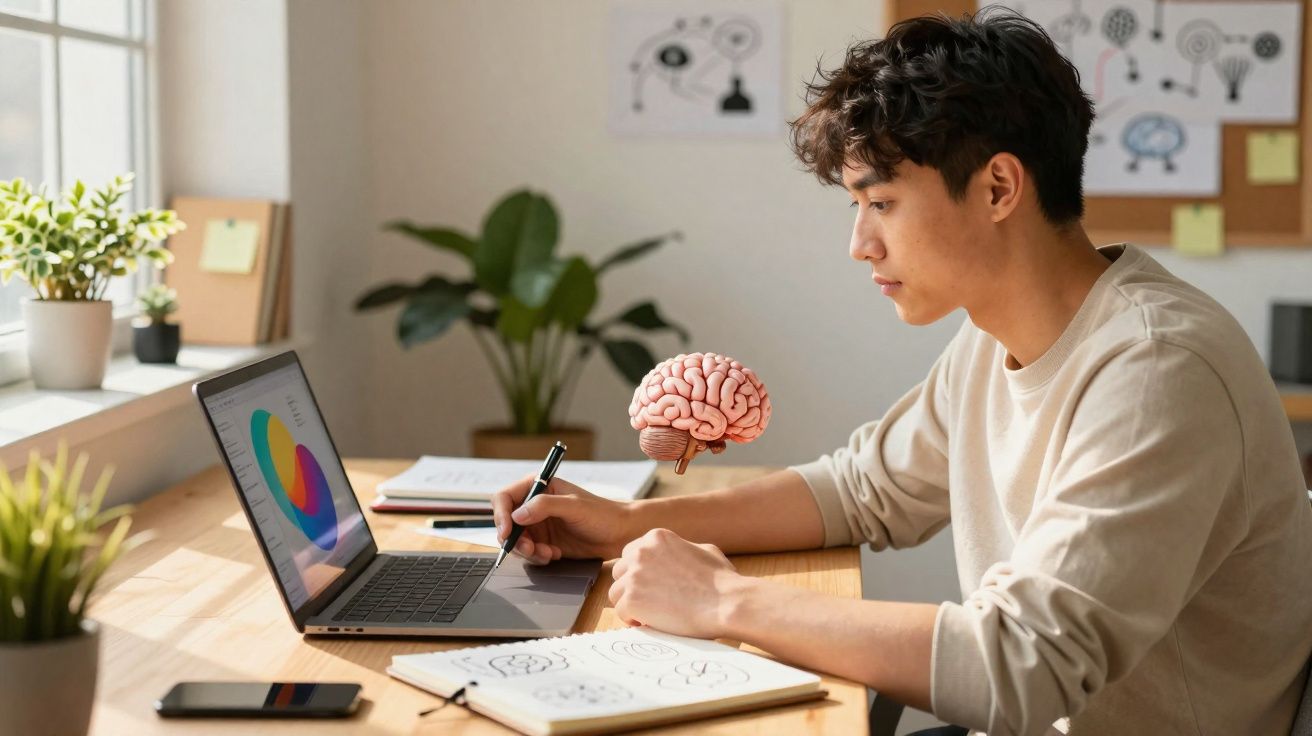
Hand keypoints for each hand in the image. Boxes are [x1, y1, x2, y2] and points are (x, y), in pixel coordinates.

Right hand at [491, 475, 635, 563]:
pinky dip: (538, 557)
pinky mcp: (545, 542)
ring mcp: (539, 525)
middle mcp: (535, 505)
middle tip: (530, 549)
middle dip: (515, 538)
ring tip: (548, 553)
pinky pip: (529, 553)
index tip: (507, 531)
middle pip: (507, 522)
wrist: (620, 535)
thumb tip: (517, 515)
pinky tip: (554, 554)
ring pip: (516, 540)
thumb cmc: (602, 514)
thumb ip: (544, 506)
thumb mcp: (574, 506)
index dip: (501, 514)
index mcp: (539, 487)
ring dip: (528, 550)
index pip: (505, 497)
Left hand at [608, 528, 748, 638]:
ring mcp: (634, 575)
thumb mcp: (705, 551)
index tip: (651, 586)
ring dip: (630, 604)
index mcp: (656, 537)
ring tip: (650, 615)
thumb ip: (682, 549)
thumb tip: (678, 555)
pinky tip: (650, 623)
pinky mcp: (632, 599)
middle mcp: (641, 552)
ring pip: (616, 592)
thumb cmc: (722, 581)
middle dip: (632, 587)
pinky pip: (620, 612)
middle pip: (620, 572)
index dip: (640, 572)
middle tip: (650, 602)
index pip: (631, 554)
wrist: (726, 603)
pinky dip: (633, 620)